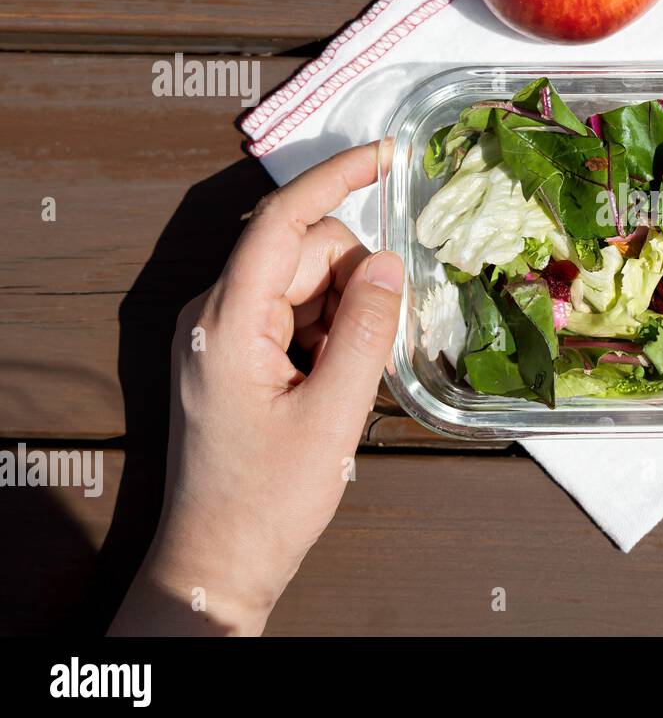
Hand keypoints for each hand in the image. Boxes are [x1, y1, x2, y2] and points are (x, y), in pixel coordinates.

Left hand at [110, 142, 402, 635]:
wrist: (219, 561)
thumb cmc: (270, 498)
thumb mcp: (332, 415)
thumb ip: (366, 331)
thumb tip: (389, 261)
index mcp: (229, 318)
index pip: (282, 219)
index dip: (335, 178)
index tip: (388, 156)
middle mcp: (218, 312)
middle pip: (303, 250)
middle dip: (353, 277)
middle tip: (369, 349)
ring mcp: (225, 331)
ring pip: (306, 280)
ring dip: (343, 312)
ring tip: (345, 381)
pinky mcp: (237, 352)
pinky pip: (296, 312)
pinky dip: (328, 331)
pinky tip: (333, 382)